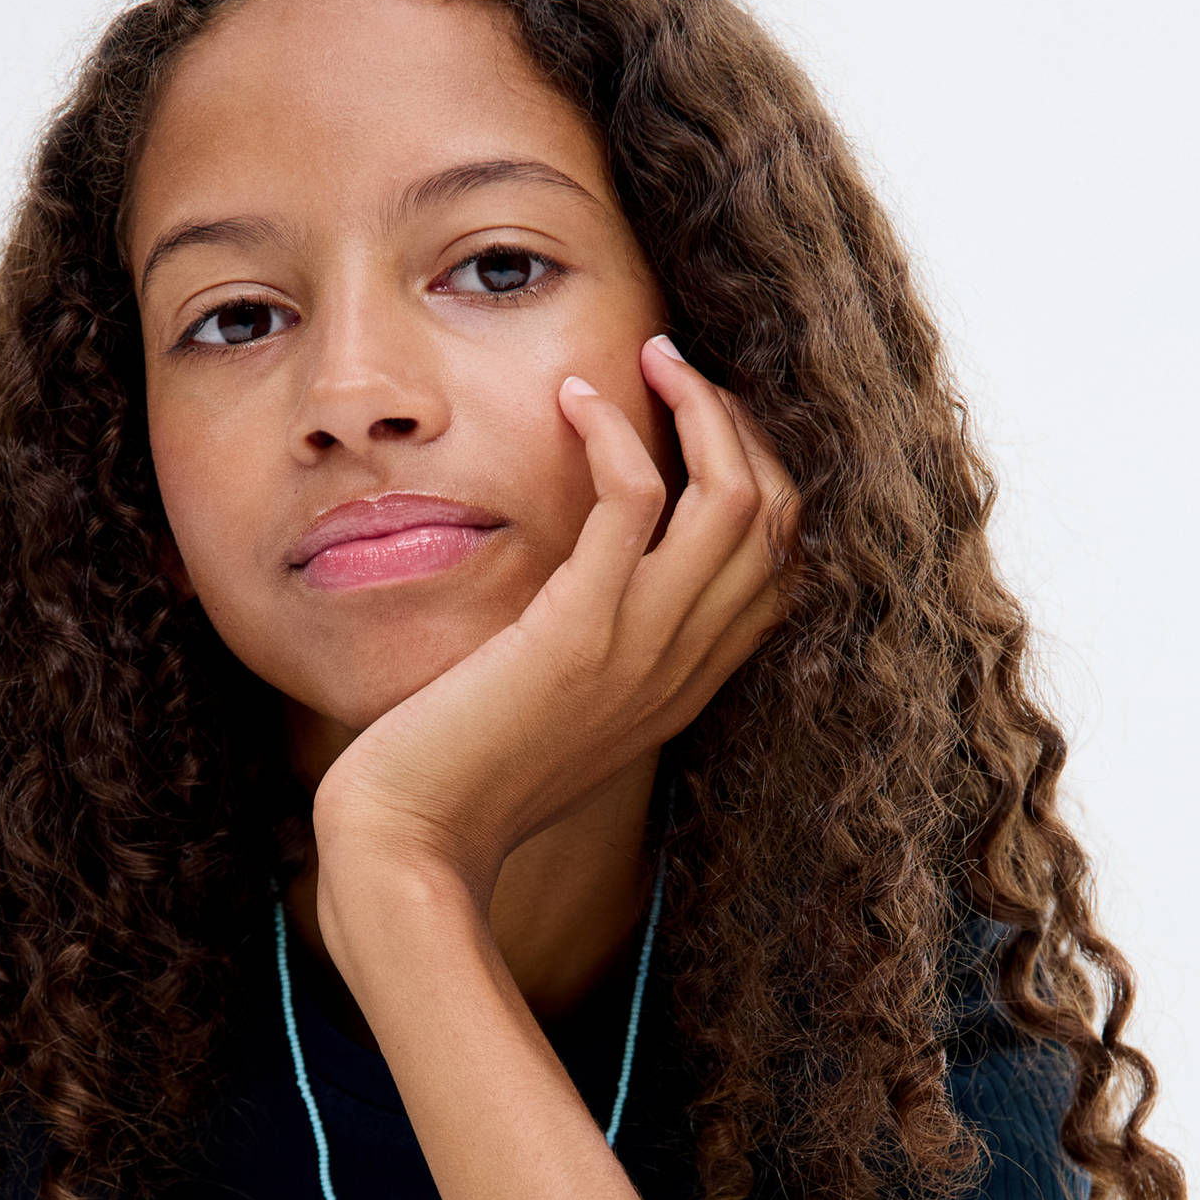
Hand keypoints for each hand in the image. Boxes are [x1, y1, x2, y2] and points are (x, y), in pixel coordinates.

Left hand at [312, 337, 798, 906]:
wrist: (416, 842)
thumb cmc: (462, 782)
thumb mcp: (555, 714)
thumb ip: (595, 656)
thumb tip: (584, 591)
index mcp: (686, 686)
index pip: (782, 567)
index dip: (764, 478)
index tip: (705, 426)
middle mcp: (683, 666)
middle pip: (781, 519)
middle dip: (744, 425)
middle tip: (679, 373)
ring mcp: (641, 650)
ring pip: (738, 498)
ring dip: (701, 405)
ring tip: (649, 357)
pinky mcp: (579, 630)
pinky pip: (637, 499)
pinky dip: (616, 430)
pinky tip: (574, 400)